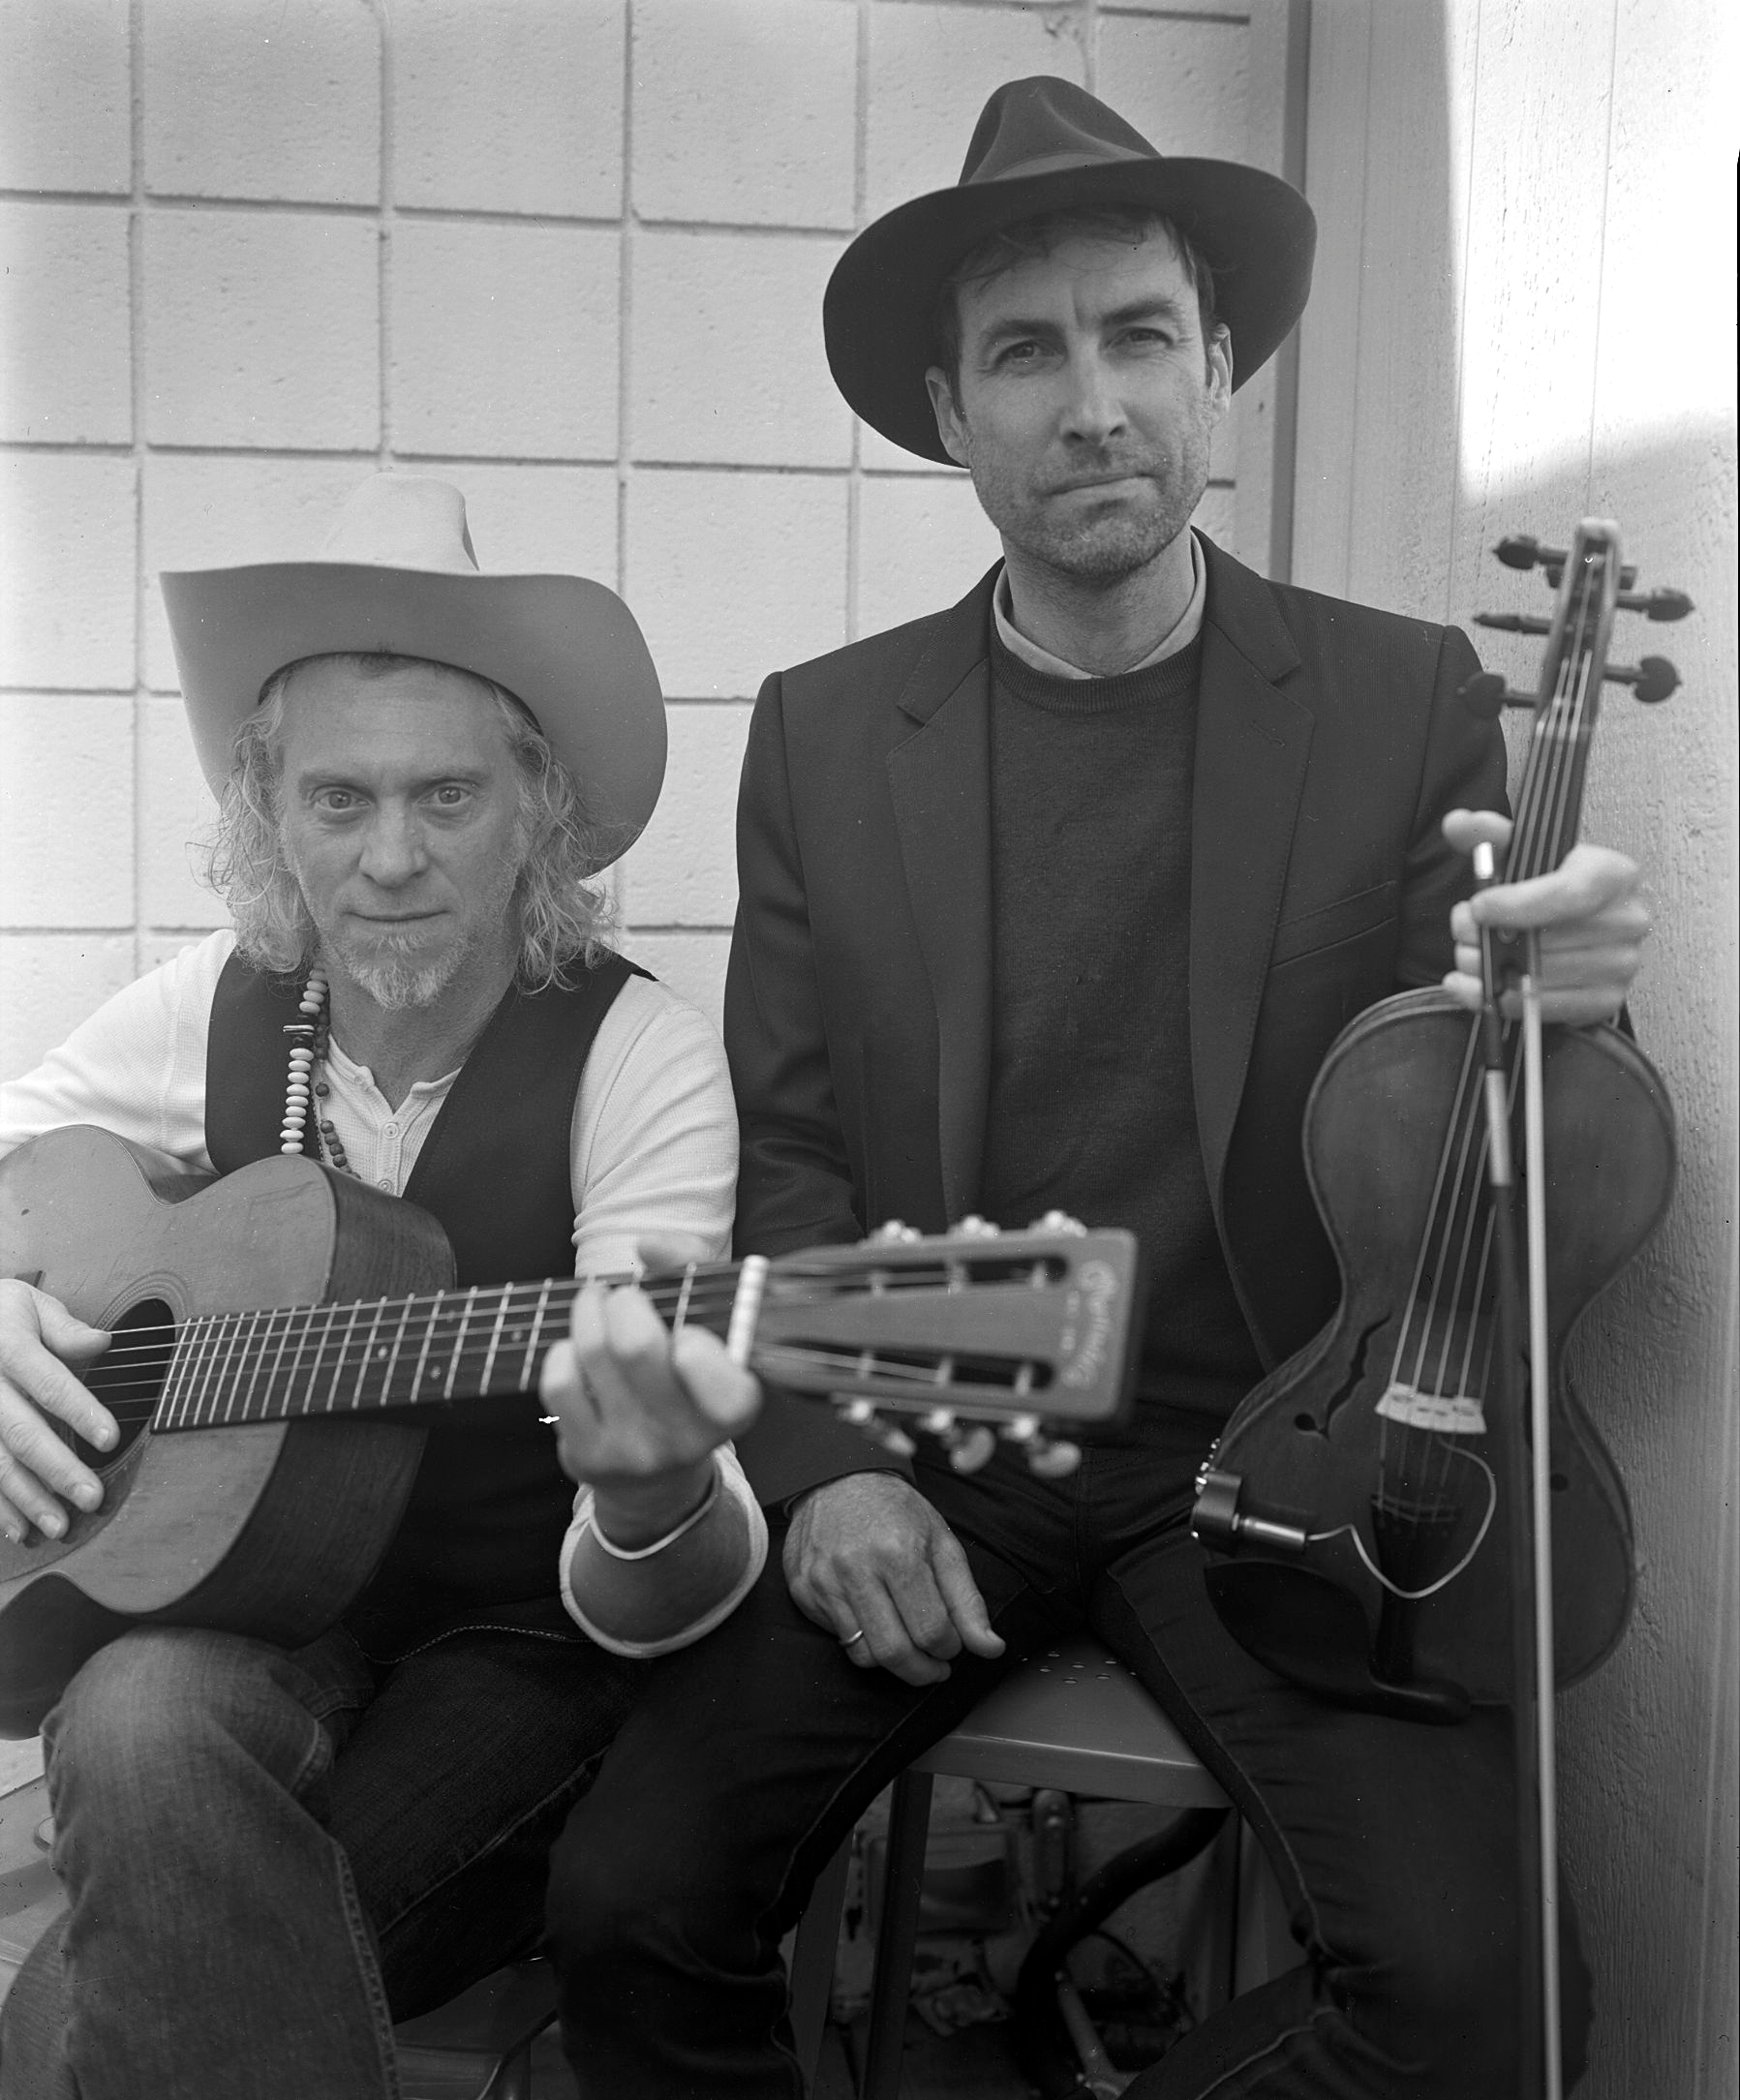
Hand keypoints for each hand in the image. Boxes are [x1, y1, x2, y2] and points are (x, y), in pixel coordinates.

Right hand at [0, 1280, 115, 1543]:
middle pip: (21, 1431)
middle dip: (57, 1469)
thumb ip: (65, 1328)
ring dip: (26, 1499)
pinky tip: (19, 1530)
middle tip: (92, 1498)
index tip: (110, 1438)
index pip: (49, 1382)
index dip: (80, 1411)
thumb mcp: (29, 1304)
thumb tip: (104, 1342)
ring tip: (59, 1527)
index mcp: (7, 1346)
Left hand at [540, 1248, 758, 1549]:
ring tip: (594, 1306)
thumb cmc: (683, 1383)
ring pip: (592, 1353)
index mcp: (734, 1407)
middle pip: (637, 1346)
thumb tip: (648, 1245)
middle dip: (623, 1301)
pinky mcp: (588, 1458)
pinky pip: (559, 1382)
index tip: (686, 1331)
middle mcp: (687, 1438)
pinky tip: (576, 1352)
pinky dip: (563, 1351)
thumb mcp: (707, 1333)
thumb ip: (690, 1272)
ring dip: (587, 1312)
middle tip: (623, 1297)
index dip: (699, 1346)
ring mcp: (634, 1453)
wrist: (655, 1482)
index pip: (723, 1381)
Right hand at [783, 1472, 1004, 1686]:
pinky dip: (863, 1641)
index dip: (949, 1648)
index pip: (931, 1631)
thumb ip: (967, 1601)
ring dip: (894, 1661)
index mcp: (898, 1553)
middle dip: (923, 1672)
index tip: (952, 1644)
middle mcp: (855, 1569)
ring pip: (864, 1655)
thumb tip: (991, 1649)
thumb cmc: (895, 1510)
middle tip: (935, 1667)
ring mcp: (824, 1582)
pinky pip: (839, 1639)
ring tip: (908, 1645)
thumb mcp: (942, 1543)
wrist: (837, 1478)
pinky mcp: (803, 1591)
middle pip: (895, 1652)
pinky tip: (876, 1620)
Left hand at [1440, 809, 1648, 1023]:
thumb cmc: (1553, 886)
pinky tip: (1478, 986)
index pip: (1573, 892)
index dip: (1521, 904)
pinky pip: (1549, 1008)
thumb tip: (1458, 823)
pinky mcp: (1607, 999)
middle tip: (1461, 930)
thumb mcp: (1525, 853)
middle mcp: (1629, 920)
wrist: (1584, 921)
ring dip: (1491, 970)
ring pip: (1544, 976)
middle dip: (1491, 938)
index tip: (1479, 906)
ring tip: (1469, 954)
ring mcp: (1623, 964)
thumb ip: (1489, 835)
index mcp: (1615, 875)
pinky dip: (1504, 1001)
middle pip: (1551, 939)